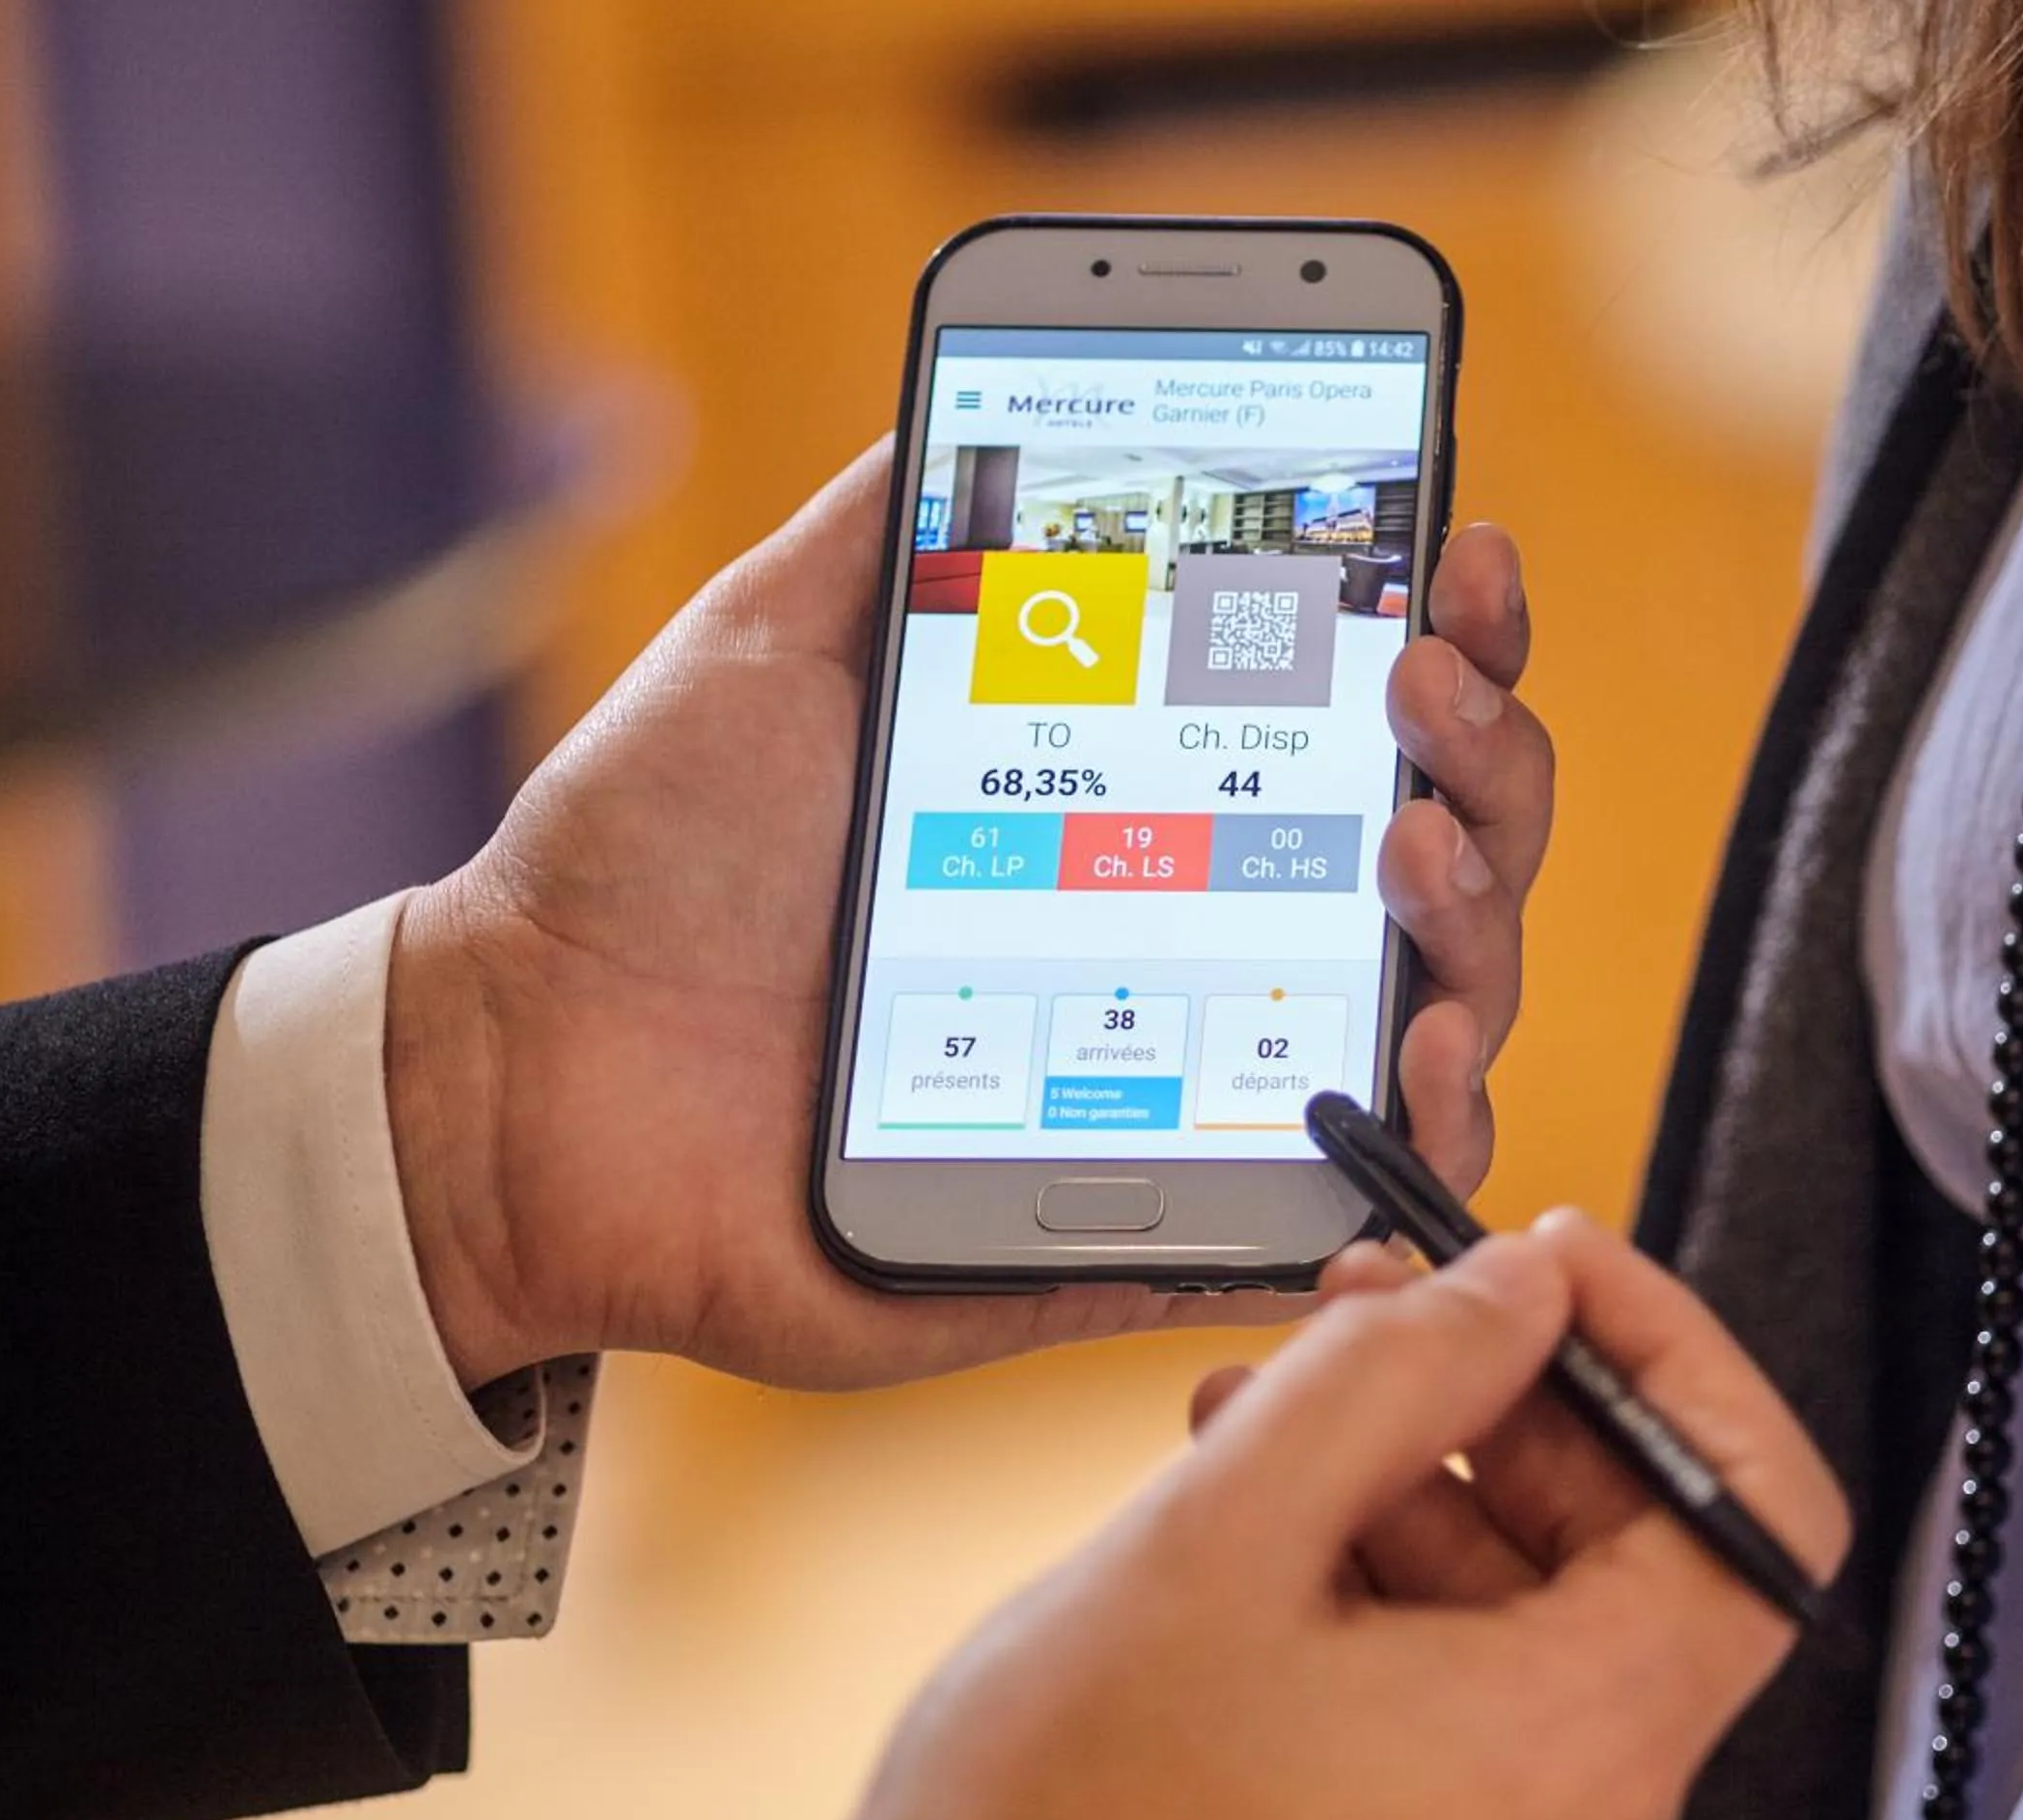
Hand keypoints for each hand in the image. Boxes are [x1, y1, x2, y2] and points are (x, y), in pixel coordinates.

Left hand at [385, 442, 1554, 1388]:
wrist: (534, 1080)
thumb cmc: (645, 863)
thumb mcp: (776, 644)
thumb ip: (901, 524)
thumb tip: (1001, 393)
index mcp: (1138, 795)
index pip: (1352, 715)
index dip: (1449, 635)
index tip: (1457, 554)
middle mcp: (1199, 933)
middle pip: (1443, 855)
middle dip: (1487, 760)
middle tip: (1416, 700)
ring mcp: (1196, 1083)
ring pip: (1434, 1023)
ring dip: (1483, 935)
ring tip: (1418, 872)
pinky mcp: (1157, 1223)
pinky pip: (1338, 1211)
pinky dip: (1417, 1158)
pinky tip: (1415, 1078)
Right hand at [813, 1211, 1848, 1819]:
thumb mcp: (1210, 1542)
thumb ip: (1393, 1378)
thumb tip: (1520, 1292)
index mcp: (1570, 1758)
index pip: (1760, 1516)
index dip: (1673, 1355)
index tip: (1557, 1272)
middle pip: (1639, 1557)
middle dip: (1508, 1400)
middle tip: (1384, 1311)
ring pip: (1537, 1624)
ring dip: (1424, 1485)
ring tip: (1276, 1410)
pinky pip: (1473, 1708)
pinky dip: (1394, 1597)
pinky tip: (1267, 1525)